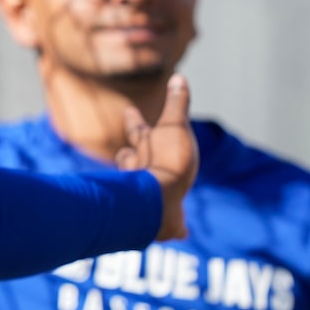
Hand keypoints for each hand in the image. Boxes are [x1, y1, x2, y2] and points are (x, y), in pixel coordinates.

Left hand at [115, 74, 196, 240]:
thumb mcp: (174, 127)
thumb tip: (178, 77)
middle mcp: (140, 170)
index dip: (133, 120)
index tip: (128, 111)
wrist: (160, 204)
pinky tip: (182, 232)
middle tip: (127, 152)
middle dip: (129, 155)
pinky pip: (170, 223)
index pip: (136, 129)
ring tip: (148, 191)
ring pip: (140, 188)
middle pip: (129, 159)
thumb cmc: (167, 162)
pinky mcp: (162, 220)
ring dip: (141, 186)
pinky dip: (176, 226)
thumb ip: (177, 105)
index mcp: (145, 148)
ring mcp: (147, 195)